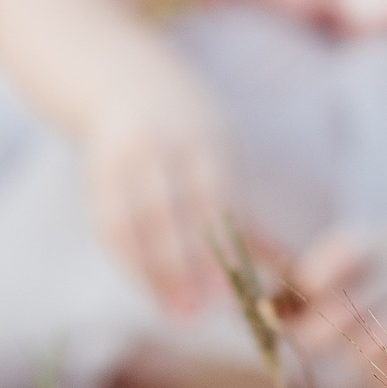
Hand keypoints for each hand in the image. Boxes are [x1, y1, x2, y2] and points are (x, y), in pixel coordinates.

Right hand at [80, 68, 236, 315]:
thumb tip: (291, 265)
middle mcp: (163, 144)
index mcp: (205, 139)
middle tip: (202, 312)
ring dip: (155, 271)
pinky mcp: (95, 170)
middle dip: (186, 265)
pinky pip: (109, 222)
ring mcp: (124, 155)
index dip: (223, 245)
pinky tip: (147, 288)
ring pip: (135, 221)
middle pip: (171, 212)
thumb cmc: (186, 126)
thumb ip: (244, 214)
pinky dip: (129, 260)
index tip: (235, 289)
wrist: (118, 74)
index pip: (215, 198)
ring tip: (174, 312)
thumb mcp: (220, 153)